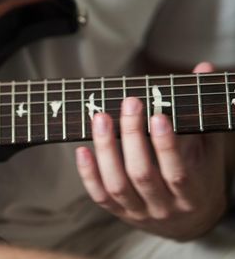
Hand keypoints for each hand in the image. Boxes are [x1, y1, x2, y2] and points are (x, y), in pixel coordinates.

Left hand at [76, 62, 227, 239]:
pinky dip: (88, 173)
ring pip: (117, 184)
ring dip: (106, 149)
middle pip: (142, 174)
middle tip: (130, 102)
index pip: (177, 172)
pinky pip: (99, 195)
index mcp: (192, 195)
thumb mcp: (207, 148)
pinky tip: (82, 149)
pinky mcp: (118, 212)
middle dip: (132, 136)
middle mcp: (164, 208)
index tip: (159, 115)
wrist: (188, 221)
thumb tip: (204, 68)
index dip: (166, 145)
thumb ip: (203, 111)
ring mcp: (138, 212)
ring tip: (100, 118)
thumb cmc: (198, 174)